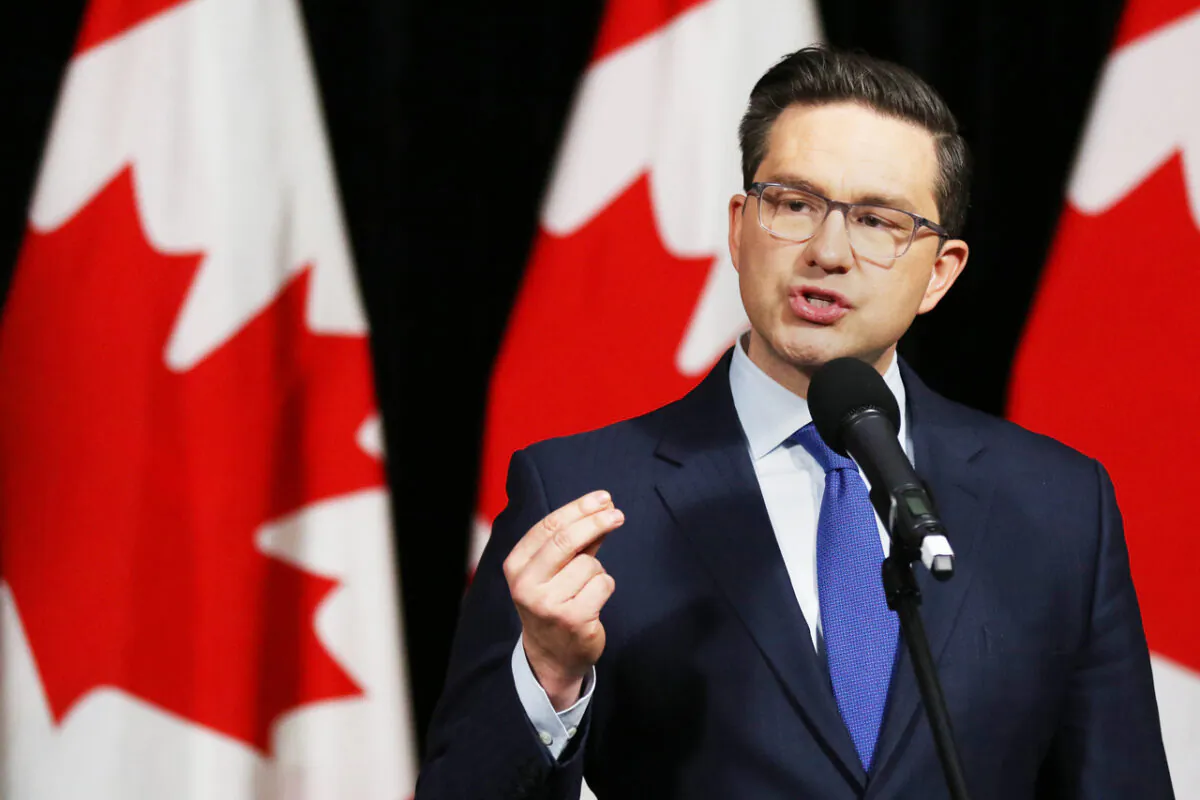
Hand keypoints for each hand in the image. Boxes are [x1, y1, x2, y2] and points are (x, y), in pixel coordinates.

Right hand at [504, 490, 622, 710]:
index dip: (578, 508)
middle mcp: (527, 584)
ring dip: (598, 571)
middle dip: (597, 522)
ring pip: (590, 564)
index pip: (548, 526)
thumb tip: (603, 508)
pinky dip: (605, 587)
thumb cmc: (554, 602)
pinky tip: (593, 601)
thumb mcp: (554, 570)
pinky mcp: (573, 619)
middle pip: (567, 540)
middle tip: (617, 514)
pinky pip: (603, 584)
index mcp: (516, 566)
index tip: (603, 498)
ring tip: (586, 588)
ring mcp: (548, 604)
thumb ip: (575, 541)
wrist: (551, 655)